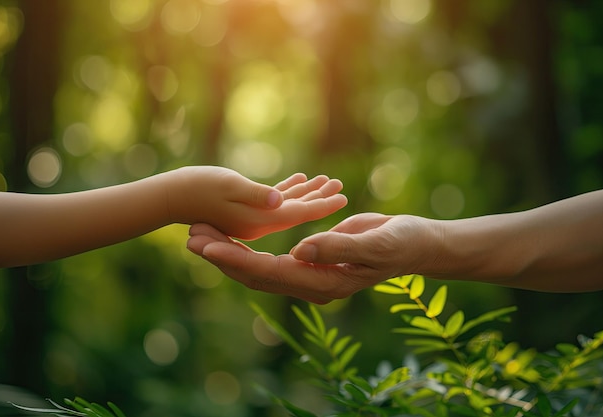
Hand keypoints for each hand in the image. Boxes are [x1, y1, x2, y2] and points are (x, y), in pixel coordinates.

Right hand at [166, 166, 347, 239]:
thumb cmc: (196, 187)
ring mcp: (251, 220)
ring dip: (307, 193)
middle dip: (320, 199)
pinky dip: (286, 192)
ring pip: (287, 206)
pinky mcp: (244, 212)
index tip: (344, 197)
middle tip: (341, 185)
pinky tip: (300, 180)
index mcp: (257, 221)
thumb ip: (256, 195)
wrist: (168, 198)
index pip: (297, 214)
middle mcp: (258, 224)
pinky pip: (271, 202)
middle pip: (297, 212)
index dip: (322, 205)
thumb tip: (280, 199)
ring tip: (327, 180)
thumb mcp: (227, 186)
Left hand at [187, 213, 436, 302]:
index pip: (270, 272)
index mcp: (324, 282)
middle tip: (189, 236)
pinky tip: (228, 232)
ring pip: (257, 267)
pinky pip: (269, 257)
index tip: (207, 246)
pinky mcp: (308, 261)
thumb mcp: (374, 243)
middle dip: (221, 256)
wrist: (413, 245)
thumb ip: (338, 247)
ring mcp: (308, 274)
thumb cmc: (400, 244)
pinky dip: (246, 244)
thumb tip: (300, 249)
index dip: (237, 259)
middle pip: (254, 274)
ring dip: (227, 250)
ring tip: (198, 232)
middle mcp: (310, 283)